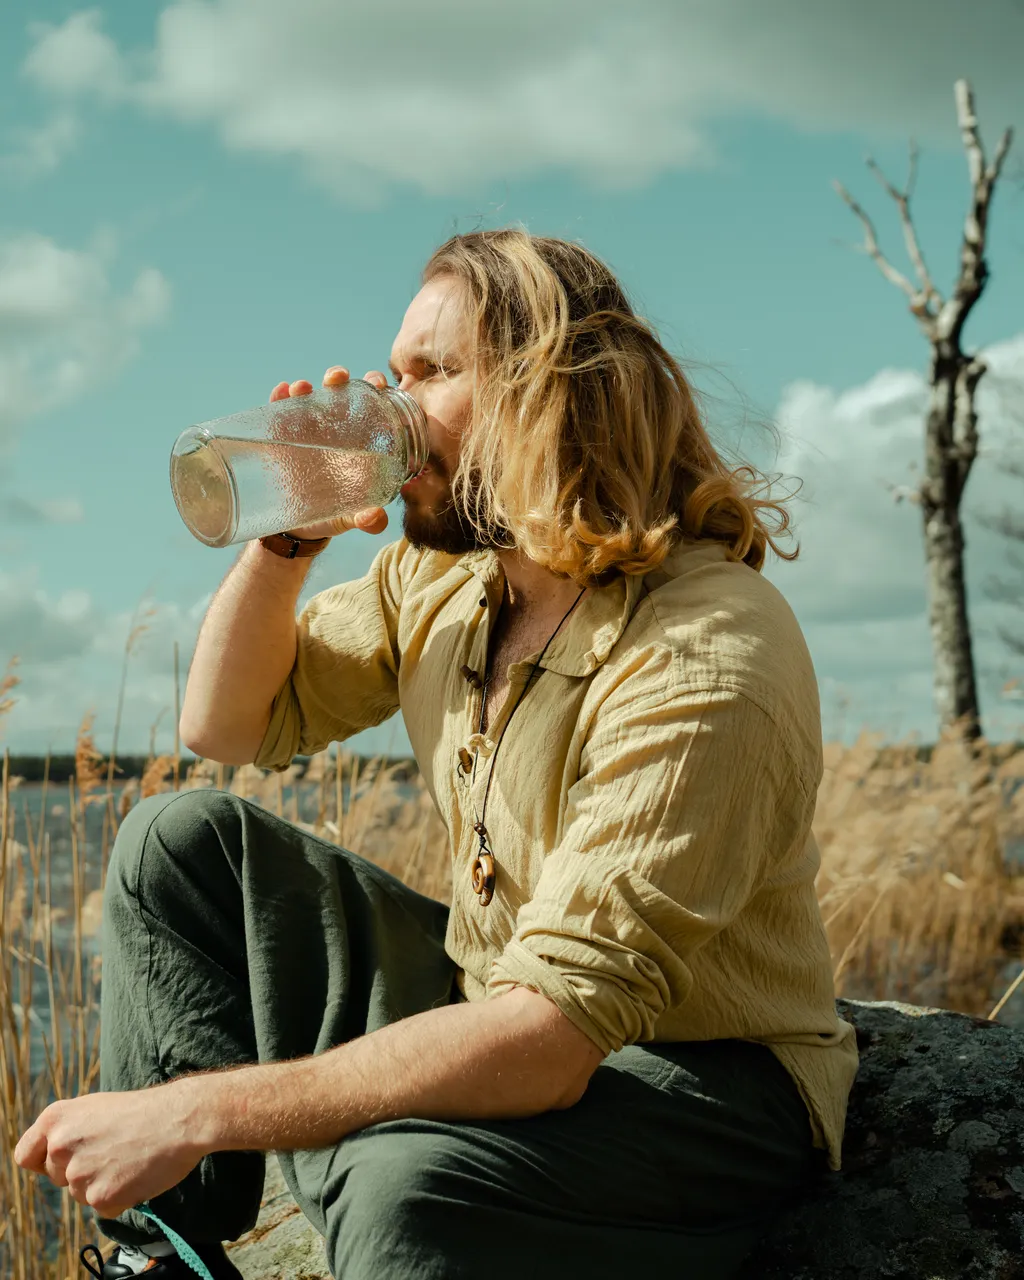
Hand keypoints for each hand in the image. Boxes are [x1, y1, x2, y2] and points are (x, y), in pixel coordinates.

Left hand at [14, 1083, 205, 1218]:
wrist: (182, 1118)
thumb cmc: (143, 1110)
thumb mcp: (94, 1107)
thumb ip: (66, 1132)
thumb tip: (50, 1159)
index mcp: (55, 1118)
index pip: (26, 1156)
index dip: (44, 1161)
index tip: (65, 1159)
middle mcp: (60, 1146)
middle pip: (56, 1178)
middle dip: (81, 1171)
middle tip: (114, 1150)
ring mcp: (78, 1174)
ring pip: (80, 1194)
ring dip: (102, 1184)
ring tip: (130, 1159)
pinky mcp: (100, 1198)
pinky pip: (103, 1208)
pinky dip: (120, 1197)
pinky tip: (137, 1174)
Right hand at [269, 366, 390, 540]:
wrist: (297, 527)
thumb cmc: (334, 515)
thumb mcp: (351, 517)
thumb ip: (367, 520)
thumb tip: (375, 518)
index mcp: (359, 441)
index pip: (370, 407)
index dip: (375, 390)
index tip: (376, 383)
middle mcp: (333, 430)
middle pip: (338, 394)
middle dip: (338, 379)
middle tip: (337, 377)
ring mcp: (306, 432)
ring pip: (306, 400)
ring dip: (304, 388)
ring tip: (301, 388)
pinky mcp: (281, 439)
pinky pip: (278, 414)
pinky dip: (278, 400)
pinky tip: (279, 393)